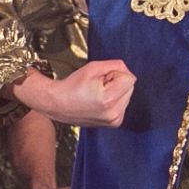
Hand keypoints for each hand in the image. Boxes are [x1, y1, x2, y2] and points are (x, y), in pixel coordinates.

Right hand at [16, 59, 134, 131]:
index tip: (101, 78)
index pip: (130, 78)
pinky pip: (122, 104)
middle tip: (98, 86)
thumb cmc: (72, 86)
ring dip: (115, 91)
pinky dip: (114, 100)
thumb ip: (115, 65)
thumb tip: (127, 71)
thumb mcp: (93, 68)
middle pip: (130, 87)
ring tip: (98, 94)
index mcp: (109, 99)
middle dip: (116, 82)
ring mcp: (114, 120)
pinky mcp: (114, 123)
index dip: (115, 74)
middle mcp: (114, 113)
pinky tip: (100, 101)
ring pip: (127, 96)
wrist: (58, 103)